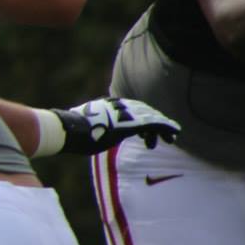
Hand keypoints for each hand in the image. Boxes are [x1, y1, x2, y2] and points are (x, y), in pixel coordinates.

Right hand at [52, 97, 179, 154]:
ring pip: (151, 116)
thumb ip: (92, 128)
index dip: (140, 119)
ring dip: (163, 127)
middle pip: (142, 111)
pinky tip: (174, 133)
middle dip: (154, 123)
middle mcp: (118, 106)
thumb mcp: (83, 128)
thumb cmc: (70, 133)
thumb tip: (86, 135)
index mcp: (107, 106)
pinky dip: (166, 127)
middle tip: (163, 137)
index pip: (129, 109)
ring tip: (172, 139)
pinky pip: (154, 123)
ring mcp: (125, 112)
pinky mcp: (132, 122)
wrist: (69, 130)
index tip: (144, 134)